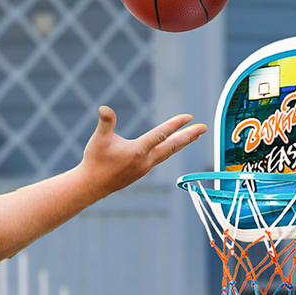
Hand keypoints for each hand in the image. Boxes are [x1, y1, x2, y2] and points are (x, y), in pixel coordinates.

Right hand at [79, 107, 206, 195]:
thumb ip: (105, 122)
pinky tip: (172, 145)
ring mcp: (146, 168)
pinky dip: (170, 150)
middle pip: (172, 146)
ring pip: (168, 153)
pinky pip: (160, 158)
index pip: (161, 135)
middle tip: (204, 128)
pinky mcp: (142, 172)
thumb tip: (104, 108)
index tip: (189, 117)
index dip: (176, 125)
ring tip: (193, 135)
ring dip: (181, 142)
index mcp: (138, 151)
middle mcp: (146, 161)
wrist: (92, 186)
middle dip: (189, 136)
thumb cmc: (95, 161)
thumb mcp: (99, 139)